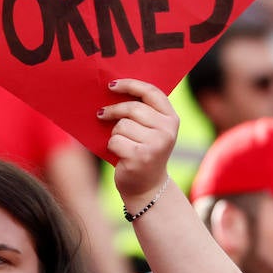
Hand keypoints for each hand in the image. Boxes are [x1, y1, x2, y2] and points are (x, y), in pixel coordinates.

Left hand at [97, 78, 178, 206]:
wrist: (147, 187)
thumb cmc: (143, 152)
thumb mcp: (149, 130)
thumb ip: (141, 112)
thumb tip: (112, 89)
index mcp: (171, 119)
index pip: (151, 92)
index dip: (130, 85)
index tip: (111, 86)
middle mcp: (167, 131)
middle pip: (132, 108)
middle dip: (113, 111)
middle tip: (101, 114)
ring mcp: (156, 144)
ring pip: (121, 125)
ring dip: (114, 134)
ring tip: (121, 144)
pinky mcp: (141, 157)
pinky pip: (115, 140)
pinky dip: (111, 147)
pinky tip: (119, 155)